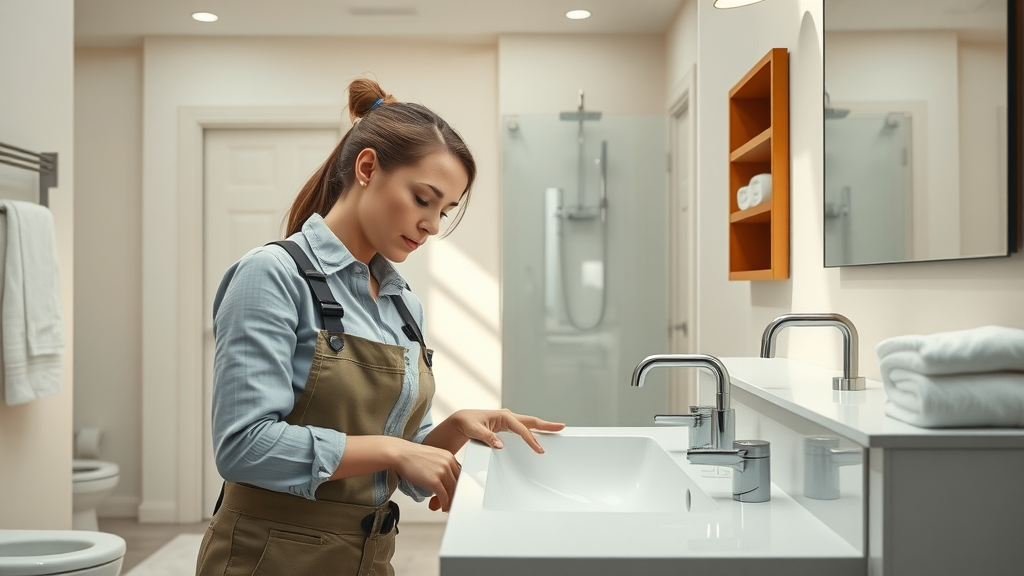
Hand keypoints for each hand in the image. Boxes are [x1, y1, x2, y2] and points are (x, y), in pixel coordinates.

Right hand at [390, 440, 460, 512]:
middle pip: (458, 484)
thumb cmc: (410, 455)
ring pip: (453, 491)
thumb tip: (442, 481)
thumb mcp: (431, 457)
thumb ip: (440, 467)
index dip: (457, 486)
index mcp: (448, 456)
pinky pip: (444, 497)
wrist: (399, 453)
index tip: (454, 492)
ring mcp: (442, 472)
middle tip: (451, 502)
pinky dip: (444, 504)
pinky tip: (442, 507)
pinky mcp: (435, 481)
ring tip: (445, 507)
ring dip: (450, 502)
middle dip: (454, 495)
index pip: (459, 475)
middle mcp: (448, 463)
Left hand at [450, 409, 564, 453]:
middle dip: (547, 425)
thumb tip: (501, 445)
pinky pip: (524, 430)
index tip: (540, 450)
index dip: (532, 440)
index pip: (522, 429)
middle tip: (562, 427)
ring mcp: (508, 422)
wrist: (461, 421)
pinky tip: (539, 437)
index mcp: (503, 416)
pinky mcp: (507, 427)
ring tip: (556, 430)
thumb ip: (488, 437)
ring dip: (543, 428)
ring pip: (529, 425)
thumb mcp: (474, 430)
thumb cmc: (466, 423)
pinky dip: (534, 432)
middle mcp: (508, 417)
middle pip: (532, 421)